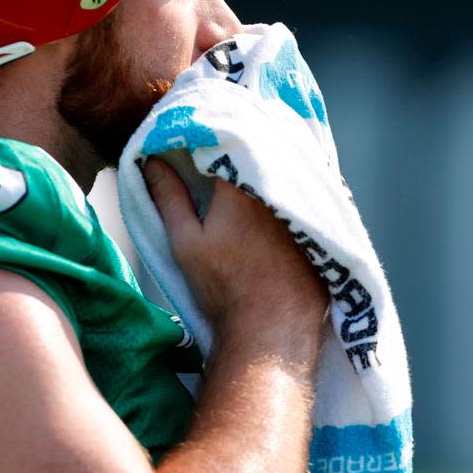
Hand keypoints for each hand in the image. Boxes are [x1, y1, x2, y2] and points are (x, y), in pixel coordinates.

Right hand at [143, 158, 327, 348]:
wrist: (272, 328)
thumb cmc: (223, 286)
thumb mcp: (186, 242)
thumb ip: (169, 198)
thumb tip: (151, 161)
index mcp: (241, 186)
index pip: (225, 147)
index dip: (210, 144)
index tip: (196, 145)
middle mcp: (276, 188)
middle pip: (258, 157)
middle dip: (241, 153)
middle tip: (222, 153)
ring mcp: (304, 206)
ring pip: (284, 173)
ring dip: (270, 165)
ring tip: (250, 166)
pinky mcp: (321, 225)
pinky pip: (308, 193)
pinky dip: (294, 190)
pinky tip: (282, 197)